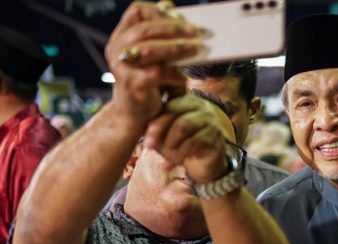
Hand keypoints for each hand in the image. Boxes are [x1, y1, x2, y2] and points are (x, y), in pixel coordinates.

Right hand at [104, 1, 200, 121]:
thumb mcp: (153, 57)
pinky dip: (175, 75)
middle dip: (173, 29)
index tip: (180, 17)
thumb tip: (171, 6)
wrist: (134, 115)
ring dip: (176, 48)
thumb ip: (159, 36)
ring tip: (195, 49)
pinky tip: (183, 79)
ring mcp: (122, 68)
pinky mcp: (133, 85)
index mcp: (121, 37)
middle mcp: (117, 49)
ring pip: (150, 50)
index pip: (136, 12)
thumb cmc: (148, 82)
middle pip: (144, 30)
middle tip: (195, 33)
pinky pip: (158, 73)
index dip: (158, 11)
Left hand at [145, 94, 227, 182]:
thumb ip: (154, 129)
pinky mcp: (216, 135)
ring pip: (183, 125)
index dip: (155, 122)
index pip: (167, 105)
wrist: (202, 164)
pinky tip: (178, 162)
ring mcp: (210, 120)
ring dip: (171, 143)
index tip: (147, 140)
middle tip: (150, 147)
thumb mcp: (163, 137)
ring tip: (167, 156)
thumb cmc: (180, 146)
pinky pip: (194, 141)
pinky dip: (182, 153)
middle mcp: (200, 106)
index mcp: (185, 101)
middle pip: (174, 112)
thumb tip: (147, 132)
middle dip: (159, 131)